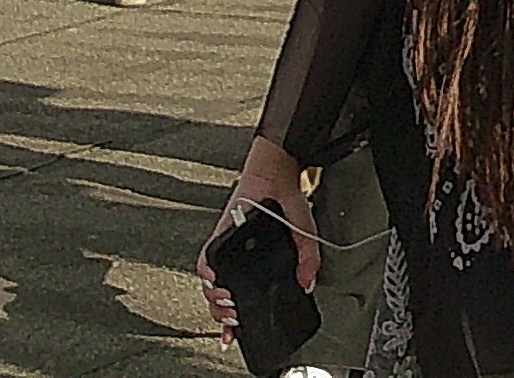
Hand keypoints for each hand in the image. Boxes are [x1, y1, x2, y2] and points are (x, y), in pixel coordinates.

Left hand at [198, 163, 317, 342]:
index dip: (234, 322)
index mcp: (256, 268)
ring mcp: (226, 252)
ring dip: (214, 298)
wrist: (275, 178)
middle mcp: (238, 263)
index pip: (241, 300)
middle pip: (220, 298)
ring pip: (210, 284)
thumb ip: (308, 262)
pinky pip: (205, 259)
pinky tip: (214, 280)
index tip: (233, 336)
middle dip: (223, 315)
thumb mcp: (304, 238)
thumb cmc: (287, 206)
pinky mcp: (217, 238)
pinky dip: (207, 272)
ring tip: (227, 303)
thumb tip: (308, 284)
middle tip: (233, 321)